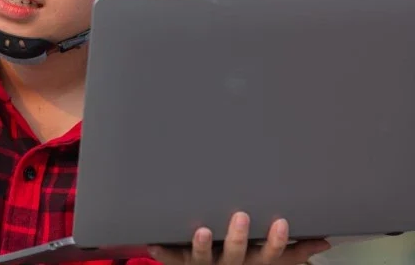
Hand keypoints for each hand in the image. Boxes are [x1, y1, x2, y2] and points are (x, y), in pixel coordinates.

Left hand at [147, 212, 330, 264]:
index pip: (269, 255)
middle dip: (238, 237)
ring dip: (201, 245)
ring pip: (201, 258)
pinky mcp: (180, 263)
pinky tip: (153, 242)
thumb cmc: (244, 263)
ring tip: (202, 230)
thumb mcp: (269, 261)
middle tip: (241, 216)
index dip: (275, 242)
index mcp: (253, 263)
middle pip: (236, 254)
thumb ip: (293, 251)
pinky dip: (162, 252)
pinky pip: (169, 258)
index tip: (281, 222)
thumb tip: (323, 242)